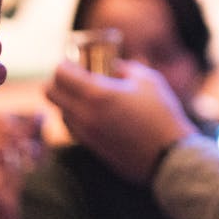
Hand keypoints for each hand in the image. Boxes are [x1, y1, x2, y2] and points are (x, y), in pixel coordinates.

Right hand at [0, 112, 44, 218]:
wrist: (7, 214)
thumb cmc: (12, 182)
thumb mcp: (24, 153)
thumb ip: (32, 133)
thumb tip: (42, 114)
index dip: (5, 121)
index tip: (27, 131)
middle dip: (7, 130)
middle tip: (27, 141)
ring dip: (5, 143)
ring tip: (23, 152)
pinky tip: (13, 164)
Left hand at [45, 60, 195, 185]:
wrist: (168, 156)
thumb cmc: (161, 113)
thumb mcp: (147, 80)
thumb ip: (125, 68)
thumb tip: (113, 66)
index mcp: (97, 93)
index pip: (60, 74)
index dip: (65, 65)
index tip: (75, 62)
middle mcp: (84, 114)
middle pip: (50, 94)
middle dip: (59, 82)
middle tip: (76, 77)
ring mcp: (85, 134)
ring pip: (60, 112)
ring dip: (67, 101)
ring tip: (88, 96)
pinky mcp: (91, 147)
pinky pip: (72, 128)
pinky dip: (76, 117)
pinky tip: (95, 113)